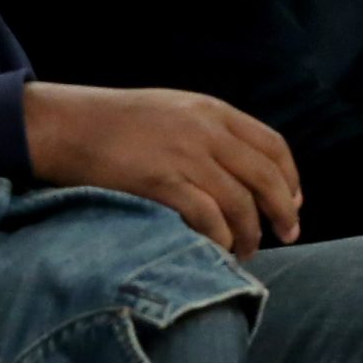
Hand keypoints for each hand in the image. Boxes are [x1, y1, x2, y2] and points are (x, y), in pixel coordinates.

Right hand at [23, 84, 301, 259]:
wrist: (68, 124)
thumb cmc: (119, 122)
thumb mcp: (175, 110)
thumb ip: (211, 131)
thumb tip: (244, 169)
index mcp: (213, 111)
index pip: (272, 145)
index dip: (290, 177)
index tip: (294, 202)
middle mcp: (206, 131)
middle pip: (265, 177)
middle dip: (283, 210)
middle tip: (289, 235)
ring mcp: (184, 156)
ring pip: (240, 202)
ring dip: (251, 233)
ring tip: (249, 252)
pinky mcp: (161, 182)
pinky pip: (207, 217)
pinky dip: (220, 238)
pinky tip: (220, 250)